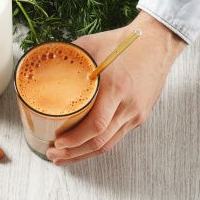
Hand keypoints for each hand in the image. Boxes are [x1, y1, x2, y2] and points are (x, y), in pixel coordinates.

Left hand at [47, 11, 186, 163]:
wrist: (158, 43)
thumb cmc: (125, 43)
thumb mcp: (92, 46)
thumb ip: (68, 58)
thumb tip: (41, 67)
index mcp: (116, 88)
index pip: (96, 125)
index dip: (75, 139)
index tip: (58, 142)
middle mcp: (128, 106)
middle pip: (100, 142)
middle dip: (74, 153)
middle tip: (54, 154)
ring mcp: (136, 114)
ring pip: (108, 144)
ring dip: (84, 154)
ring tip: (64, 157)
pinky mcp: (139, 117)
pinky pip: (116, 137)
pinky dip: (97, 145)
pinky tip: (84, 147)